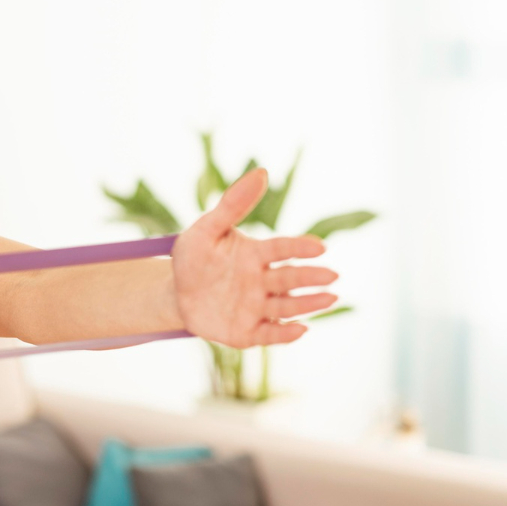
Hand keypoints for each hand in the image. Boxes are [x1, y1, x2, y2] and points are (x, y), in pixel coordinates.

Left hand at [171, 168, 337, 347]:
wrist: (174, 295)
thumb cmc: (193, 259)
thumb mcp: (206, 229)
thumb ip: (232, 204)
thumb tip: (262, 171)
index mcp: (255, 254)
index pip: (282, 248)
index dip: (300, 247)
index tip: (319, 246)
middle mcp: (262, 281)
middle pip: (289, 278)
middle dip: (311, 277)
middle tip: (332, 276)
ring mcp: (257, 307)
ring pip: (286, 306)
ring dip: (308, 304)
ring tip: (330, 298)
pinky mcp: (248, 332)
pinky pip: (269, 334)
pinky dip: (284, 333)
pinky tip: (301, 329)